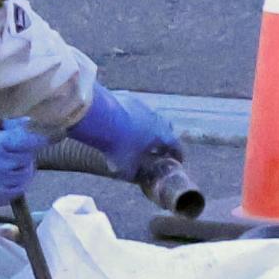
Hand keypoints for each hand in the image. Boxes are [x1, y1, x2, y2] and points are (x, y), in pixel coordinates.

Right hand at [0, 119, 40, 212]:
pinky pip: (15, 192)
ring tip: (11, 163)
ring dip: (23, 168)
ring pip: (25, 176)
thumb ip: (8, 125)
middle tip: (16, 148)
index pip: (29, 141)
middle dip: (27, 152)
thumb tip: (31, 124)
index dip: (46, 137)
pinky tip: (7, 176)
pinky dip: (17, 184)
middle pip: (28, 158)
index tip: (58, 133)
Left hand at [65, 85, 180, 186]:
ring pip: (151, 118)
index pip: (176, 146)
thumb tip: (138, 178)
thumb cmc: (118, 144)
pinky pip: (136, 111)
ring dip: (148, 128)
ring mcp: (143, 107)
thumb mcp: (126, 167)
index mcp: (161, 135)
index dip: (178, 155)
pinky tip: (123, 126)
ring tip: (139, 138)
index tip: (178, 160)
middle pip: (166, 129)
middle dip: (164, 139)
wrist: (100, 117)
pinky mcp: (129, 100)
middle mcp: (156, 119)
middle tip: (158, 149)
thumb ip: (135, 174)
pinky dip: (134, 120)